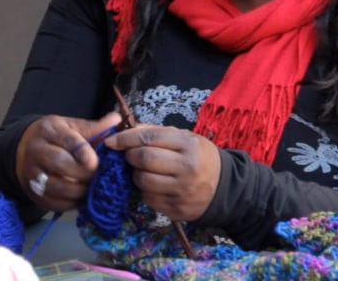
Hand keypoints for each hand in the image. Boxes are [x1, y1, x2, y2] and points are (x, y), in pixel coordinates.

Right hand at [15, 112, 121, 212]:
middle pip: (61, 164)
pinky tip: (81, 196)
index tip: (96, 162)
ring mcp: (32, 172)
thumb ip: (94, 128)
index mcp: (48, 130)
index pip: (68, 141)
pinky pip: (55, 203)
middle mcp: (36, 150)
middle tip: (99, 176)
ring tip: (92, 187)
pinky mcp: (33, 192)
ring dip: (80, 191)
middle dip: (85, 173)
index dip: (85, 152)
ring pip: (58, 187)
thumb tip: (116, 120)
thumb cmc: (54, 137)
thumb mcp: (70, 127)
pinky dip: (72, 203)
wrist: (24, 150)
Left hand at [105, 124, 220, 221]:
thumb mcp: (184, 138)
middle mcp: (187, 168)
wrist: (225, 188)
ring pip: (143, 181)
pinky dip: (145, 191)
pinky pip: (149, 199)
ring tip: (143, 171)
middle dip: (130, 157)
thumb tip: (126, 129)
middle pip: (144, 159)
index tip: (111, 141)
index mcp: (188, 145)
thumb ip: (155, 132)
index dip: (125, 139)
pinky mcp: (177, 209)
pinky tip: (154, 186)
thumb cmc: (199, 157)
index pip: (148, 139)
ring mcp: (182, 190)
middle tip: (130, 156)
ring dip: (136, 175)